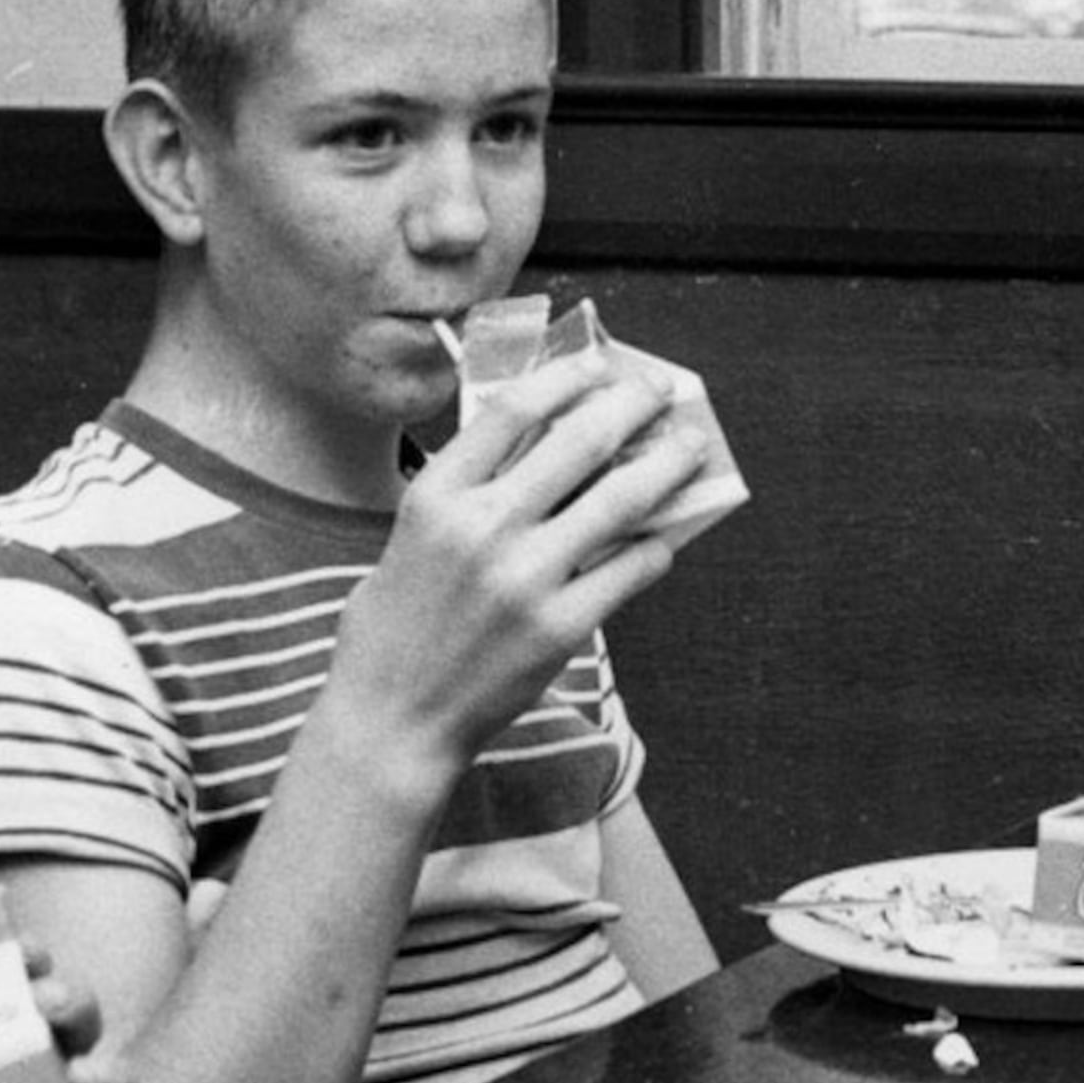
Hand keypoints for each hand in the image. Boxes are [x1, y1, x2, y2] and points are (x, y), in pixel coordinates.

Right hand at [329, 355, 706, 782]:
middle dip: (633, 405)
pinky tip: (663, 536)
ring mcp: (525, 579)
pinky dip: (655, 545)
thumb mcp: (413, 535)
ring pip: (622, 499)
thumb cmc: (399, 624)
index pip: (513, 408)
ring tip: (689, 448)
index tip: (600, 364)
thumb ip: (470, 489)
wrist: (394, 718)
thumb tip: (546, 438)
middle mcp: (481, 528)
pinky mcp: (561, 627)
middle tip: (661, 392)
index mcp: (436, 495)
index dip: (567, 376)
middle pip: (581, 440)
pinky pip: (632, 568)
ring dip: (667, 464)